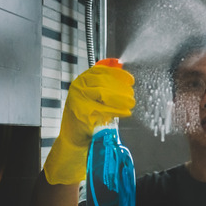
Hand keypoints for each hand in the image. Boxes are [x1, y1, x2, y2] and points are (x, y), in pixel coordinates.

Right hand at [43, 64, 134, 184]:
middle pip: (105, 82)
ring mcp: (78, 99)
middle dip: (122, 88)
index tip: (130, 80)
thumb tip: (121, 70)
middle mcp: (78, 87)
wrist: (74, 136)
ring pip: (104, 94)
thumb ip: (106, 83)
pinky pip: (104, 109)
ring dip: (121, 99)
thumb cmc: (88, 115)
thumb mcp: (94, 95)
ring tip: (131, 103)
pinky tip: (126, 113)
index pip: (102, 71)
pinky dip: (118, 111)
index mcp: (82, 80)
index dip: (119, 75)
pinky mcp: (82, 113)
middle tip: (132, 96)